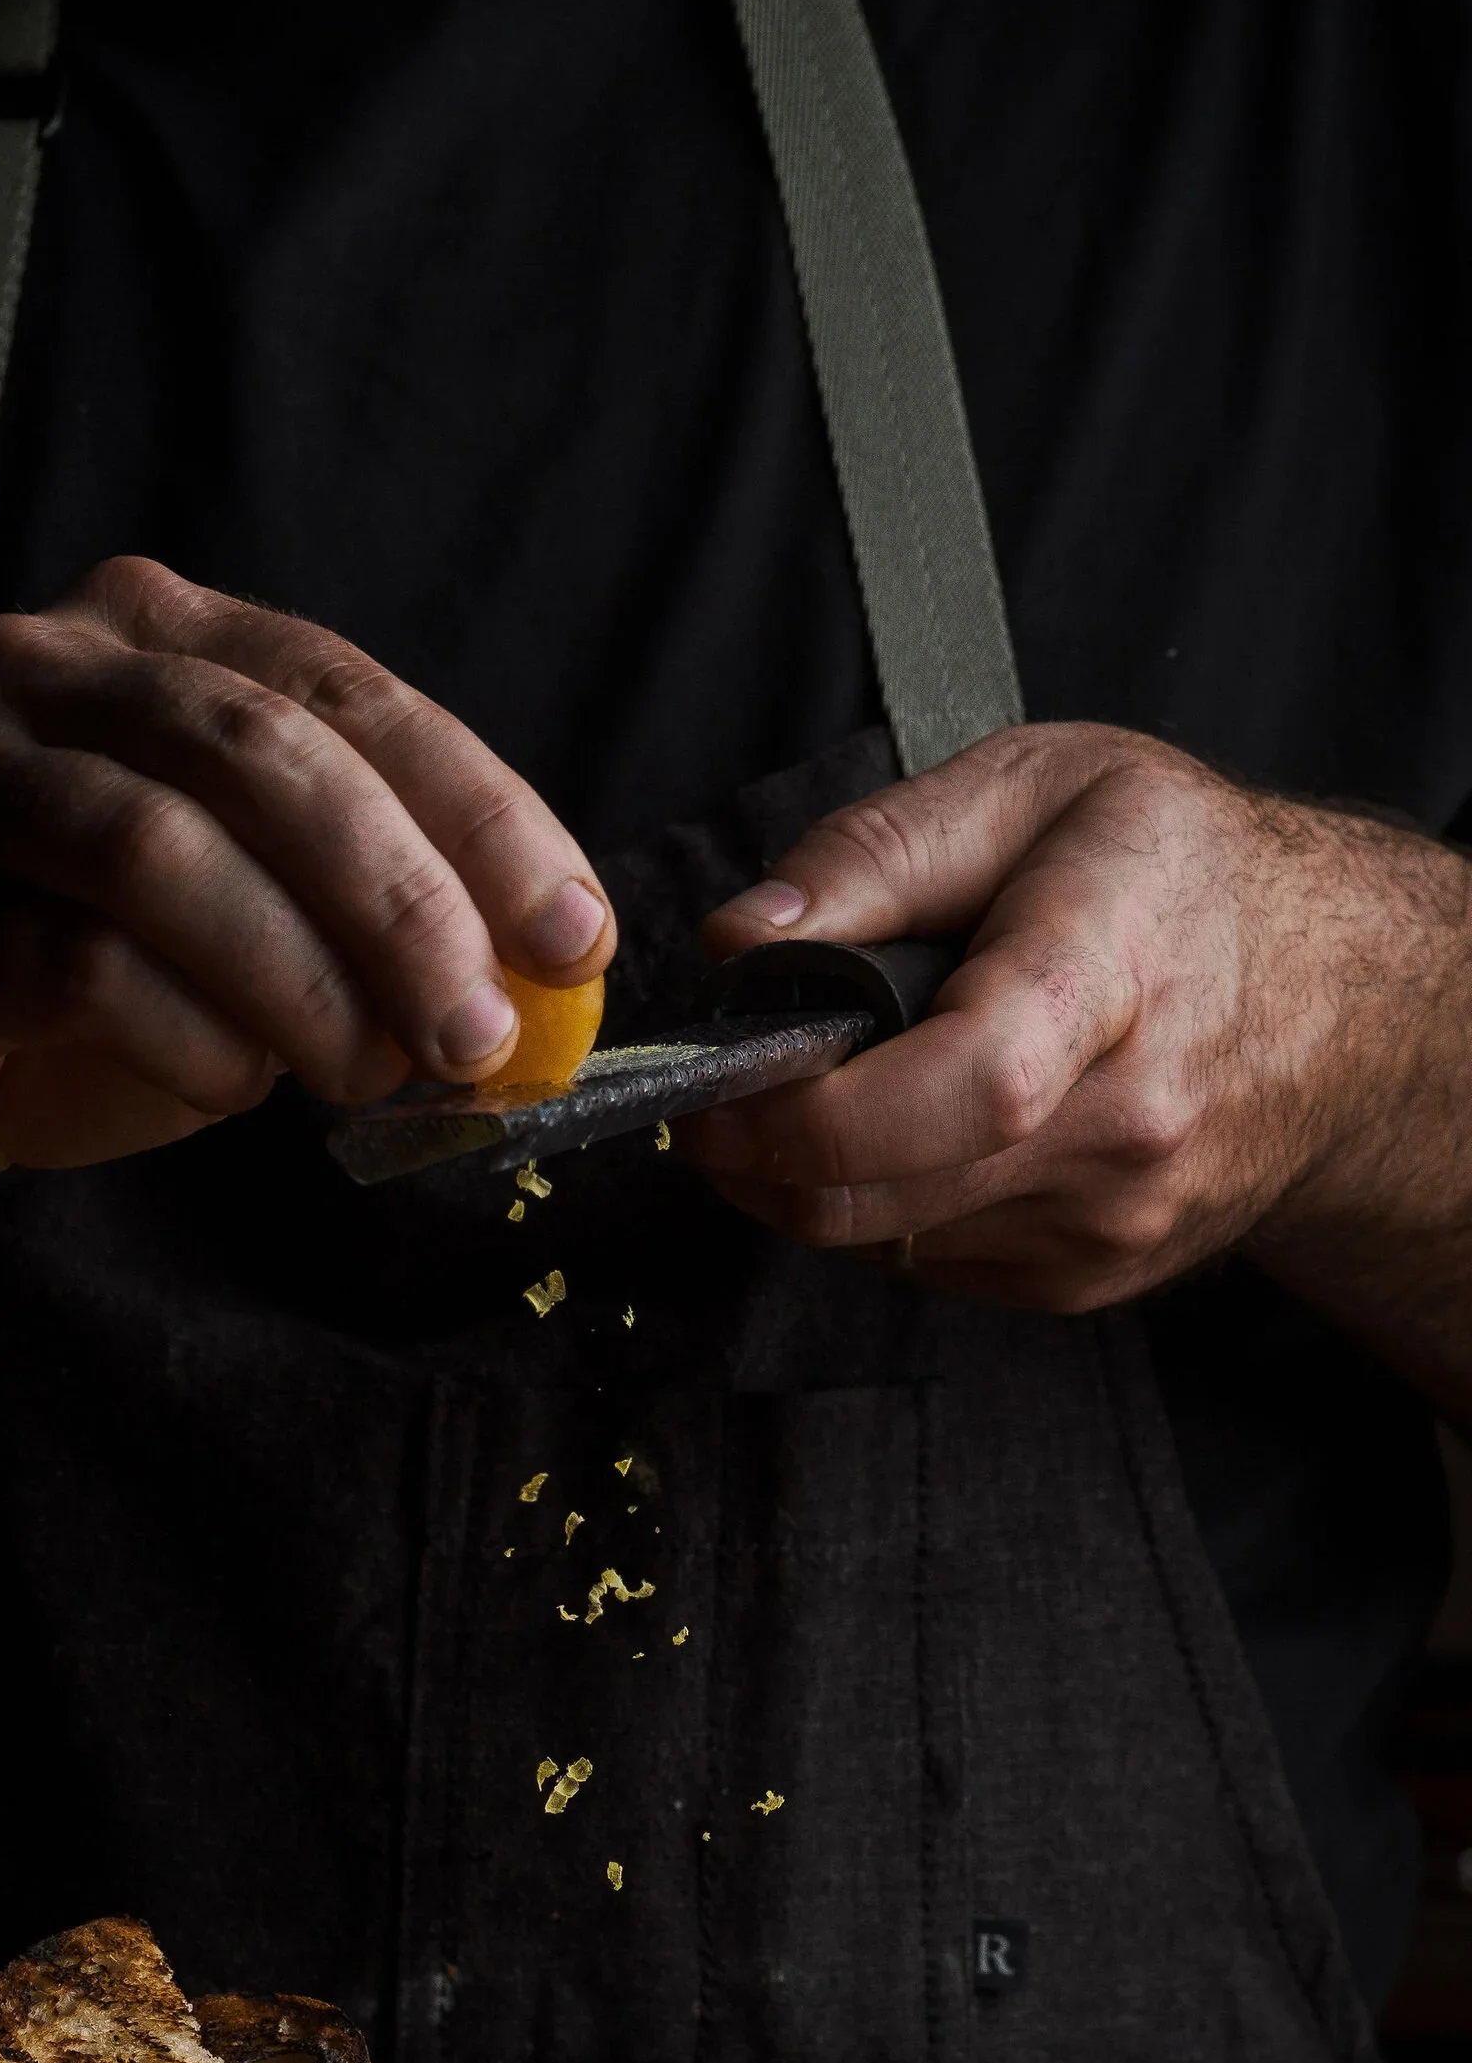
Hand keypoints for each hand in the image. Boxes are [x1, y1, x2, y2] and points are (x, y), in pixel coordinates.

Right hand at [0, 557, 612, 1250]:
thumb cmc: (52, 992)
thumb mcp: (239, 927)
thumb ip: (363, 917)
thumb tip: (543, 982)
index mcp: (149, 636)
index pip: (350, 693)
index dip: (481, 815)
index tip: (573, 935)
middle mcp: (41, 669)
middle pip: (266, 754)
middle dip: (403, 903)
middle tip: (480, 1034)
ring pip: (164, 848)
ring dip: (300, 979)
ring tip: (365, 1077)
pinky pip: (71, 963)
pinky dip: (183, 1039)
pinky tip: (226, 1087)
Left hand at [683, 722, 1471, 1312]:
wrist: (1343, 1001)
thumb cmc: (1179, 875)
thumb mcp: (1034, 786)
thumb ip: (871, 855)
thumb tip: (740, 942)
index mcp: (1113, 975)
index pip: (963, 1085)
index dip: (810, 1108)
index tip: (727, 1079)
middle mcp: (1127, 1123)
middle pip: (883, 1192)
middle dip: (759, 1154)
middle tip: (718, 1093)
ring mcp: (1113, 1217)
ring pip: (885, 1238)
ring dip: (818, 1179)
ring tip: (830, 1086)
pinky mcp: (1092, 1276)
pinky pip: (930, 1261)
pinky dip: (891, 1203)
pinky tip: (925, 1128)